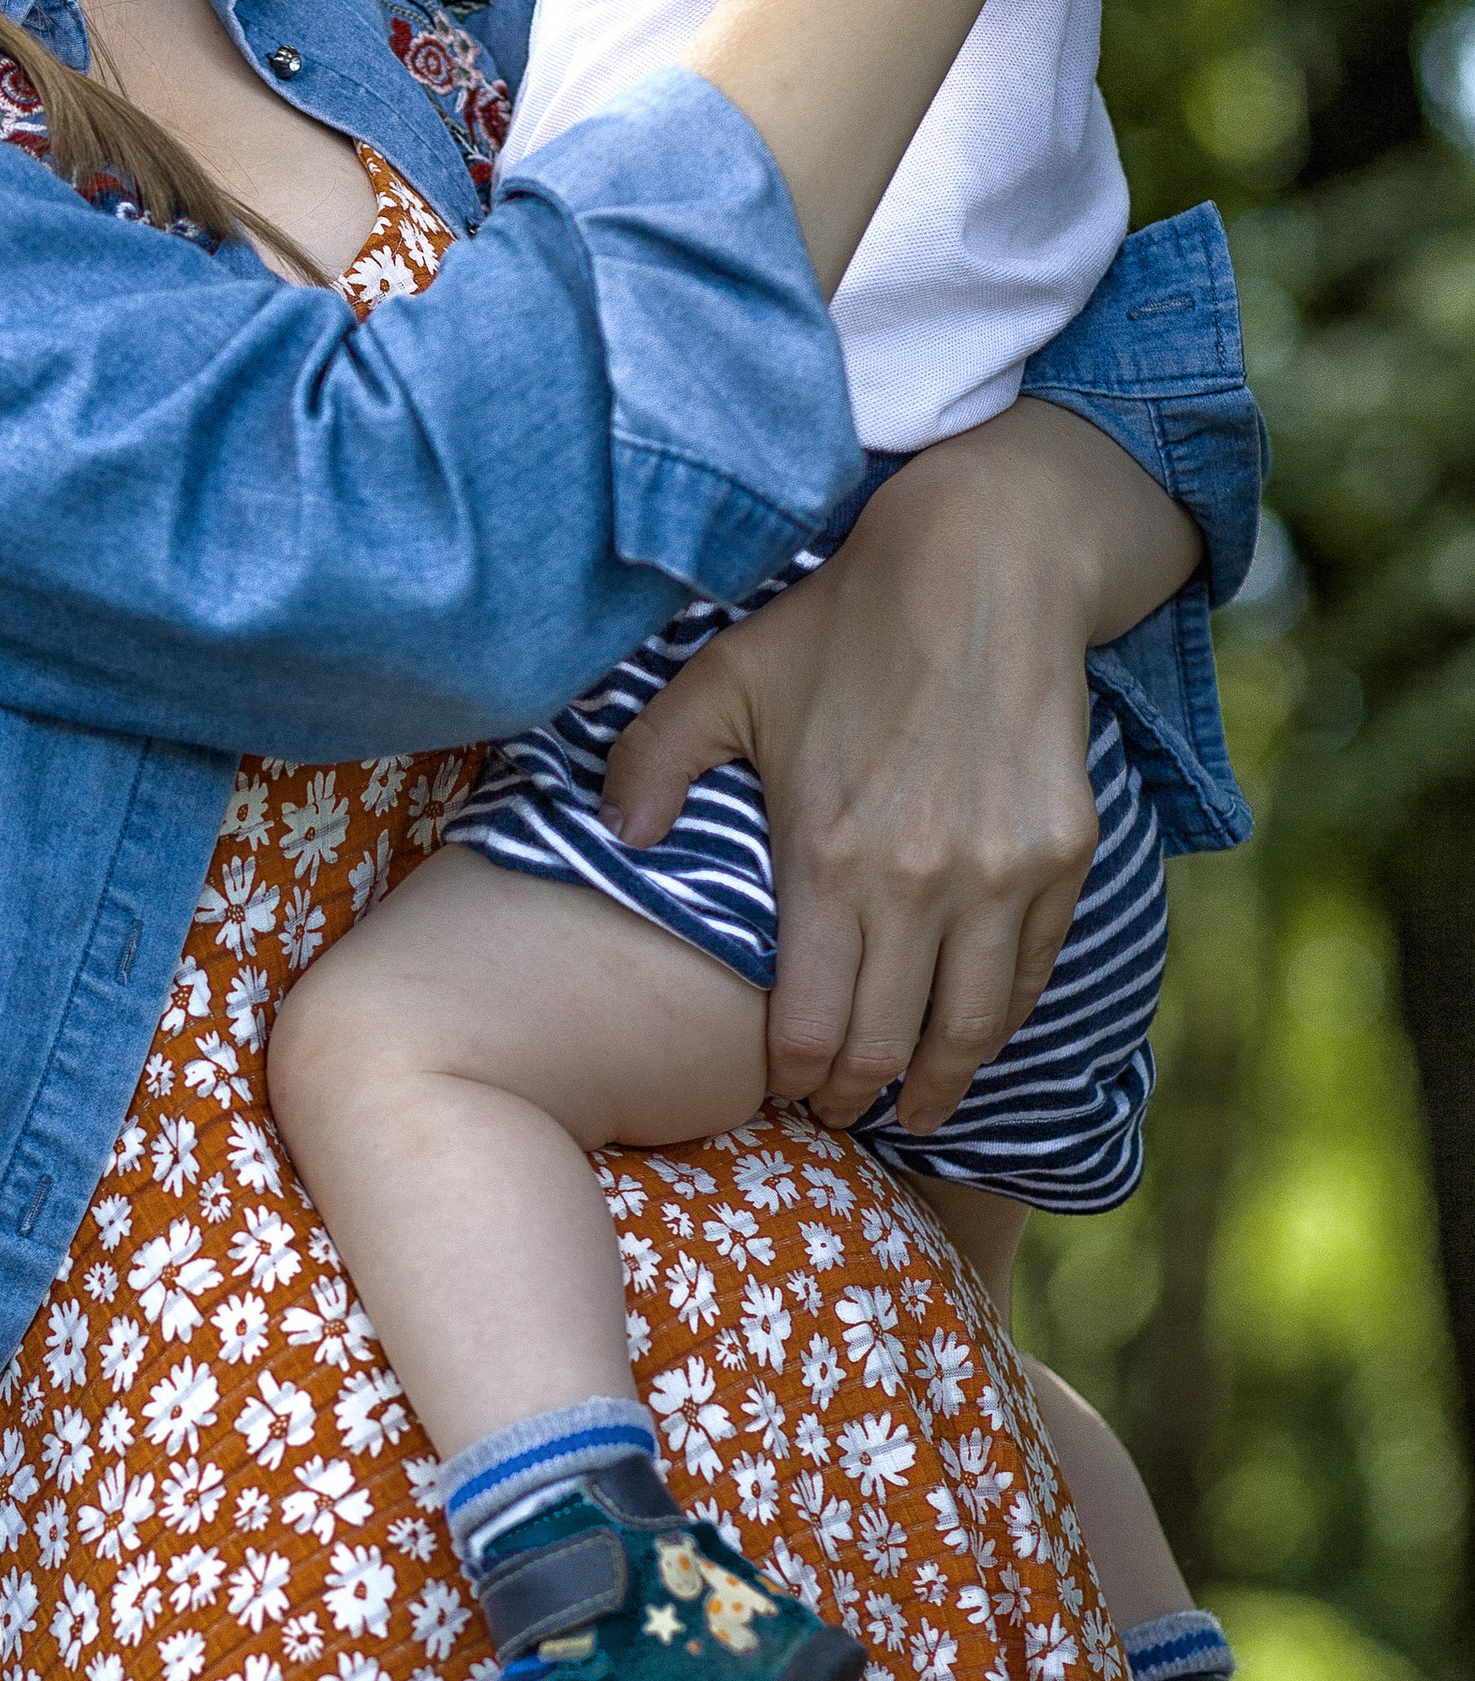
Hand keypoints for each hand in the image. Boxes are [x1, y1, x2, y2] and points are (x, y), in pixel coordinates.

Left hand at [597, 405, 1197, 1135]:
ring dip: (939, 1084)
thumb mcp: (726, 677)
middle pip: (885, 1045)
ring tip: (915, 1107)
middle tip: (842, 1114)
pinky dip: (1003, 1018)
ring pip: (972, 1028)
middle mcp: (919, 887)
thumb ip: (655, 760)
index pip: (808, 1026)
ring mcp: (1000, 877)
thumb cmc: (842, 623)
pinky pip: (1032, 971)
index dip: (795, 1076)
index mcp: (828, 859)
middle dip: (859, 1096)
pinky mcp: (1062, 856)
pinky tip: (976, 1035)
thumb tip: (618, 834)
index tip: (786, 1090)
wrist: (985, 567)